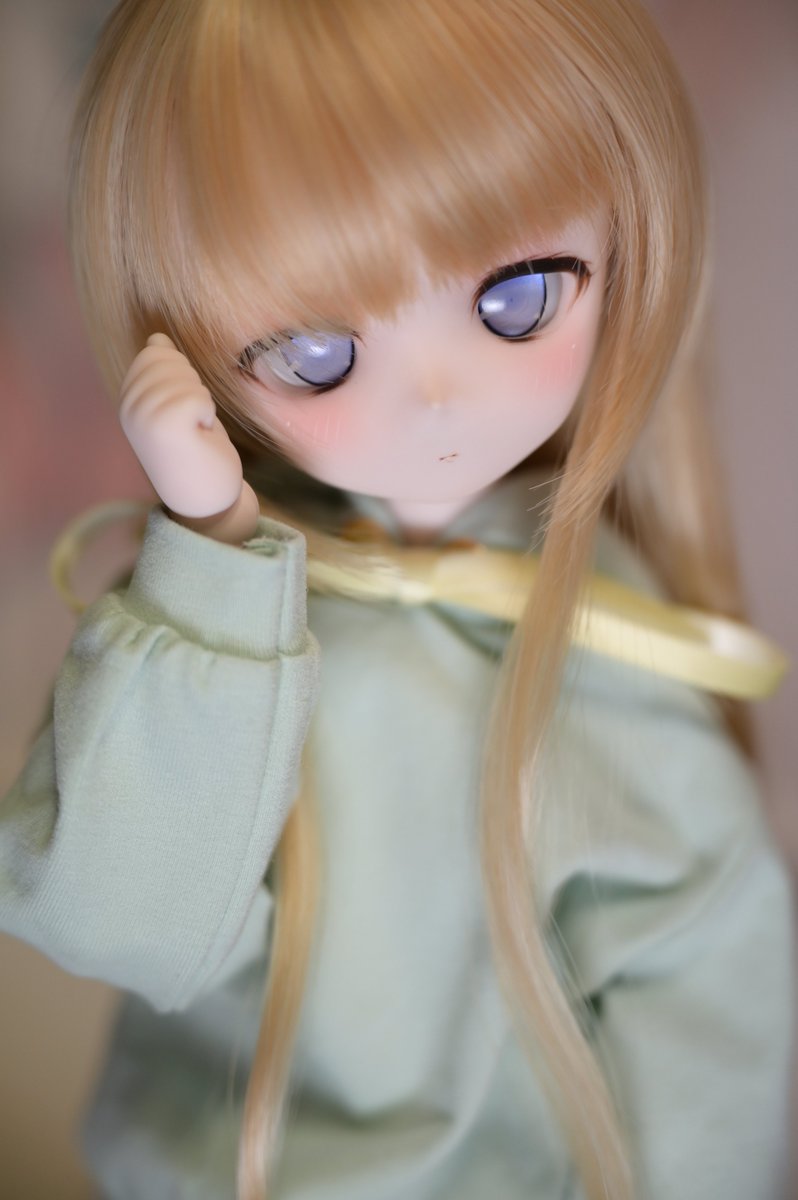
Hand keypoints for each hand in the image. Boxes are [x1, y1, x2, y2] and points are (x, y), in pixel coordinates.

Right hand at [119, 334, 258, 541]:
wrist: (205, 499)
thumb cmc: (196, 451)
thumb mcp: (177, 405)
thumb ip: (164, 373)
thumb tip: (157, 339)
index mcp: (126, 399)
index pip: (155, 353)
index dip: (182, 377)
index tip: (183, 412)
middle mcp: (128, 407)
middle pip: (170, 359)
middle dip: (192, 386)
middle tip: (191, 423)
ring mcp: (143, 416)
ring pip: (186, 377)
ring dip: (202, 403)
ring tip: (194, 431)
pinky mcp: (165, 425)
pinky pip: (199, 395)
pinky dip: (208, 415)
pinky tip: (199, 437)